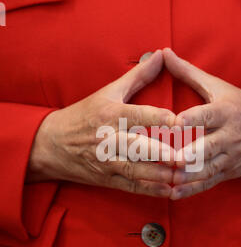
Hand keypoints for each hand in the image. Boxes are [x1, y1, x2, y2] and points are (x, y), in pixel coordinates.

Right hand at [27, 50, 176, 197]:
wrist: (52, 144)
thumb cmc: (84, 115)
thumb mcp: (108, 92)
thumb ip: (138, 76)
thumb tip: (160, 55)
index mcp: (110, 114)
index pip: (137, 115)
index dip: (158, 118)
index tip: (179, 121)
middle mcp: (108, 138)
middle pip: (136, 147)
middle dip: (159, 153)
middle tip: (181, 157)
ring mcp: (107, 161)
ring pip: (135, 170)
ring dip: (158, 175)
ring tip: (180, 177)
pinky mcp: (107, 178)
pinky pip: (129, 186)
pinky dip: (148, 190)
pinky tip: (167, 191)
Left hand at [163, 49, 240, 199]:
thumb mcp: (219, 87)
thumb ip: (189, 73)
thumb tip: (164, 53)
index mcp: (225, 111)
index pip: (207, 115)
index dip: (192, 119)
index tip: (175, 122)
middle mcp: (228, 136)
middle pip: (207, 147)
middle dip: (189, 154)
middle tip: (171, 159)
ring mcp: (228, 156)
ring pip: (207, 168)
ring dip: (188, 176)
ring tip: (169, 181)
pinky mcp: (227, 171)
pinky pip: (208, 182)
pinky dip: (192, 189)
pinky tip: (174, 193)